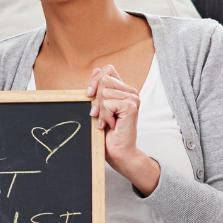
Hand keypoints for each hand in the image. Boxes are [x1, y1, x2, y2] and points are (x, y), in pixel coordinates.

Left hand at [87, 66, 159, 195]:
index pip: (107, 70)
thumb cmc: (107, 133)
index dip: (95, 80)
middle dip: (96, 98)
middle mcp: (131, 92)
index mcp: (123, 90)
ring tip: (107, 121)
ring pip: (104, 92)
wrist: (117, 152)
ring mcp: (133, 98)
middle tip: (99, 115)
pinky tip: (111, 125)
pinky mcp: (131, 106)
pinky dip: (104, 116)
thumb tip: (96, 70)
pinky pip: (107, 103)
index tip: (89, 96)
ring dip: (100, 110)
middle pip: (104, 79)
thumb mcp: (98, 107)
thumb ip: (98, 90)